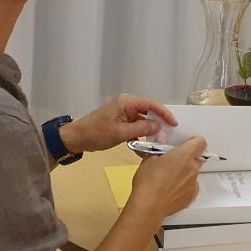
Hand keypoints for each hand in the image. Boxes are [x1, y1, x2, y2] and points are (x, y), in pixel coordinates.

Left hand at [61, 94, 177, 153]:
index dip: (164, 113)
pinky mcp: (121, 121)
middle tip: (169, 135)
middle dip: (159, 123)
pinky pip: (135, 126)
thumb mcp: (120, 133)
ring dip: (149, 131)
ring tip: (158, 142)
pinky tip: (144, 147)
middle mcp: (126, 104)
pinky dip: (140, 135)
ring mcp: (123, 113)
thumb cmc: (96, 133)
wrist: (76, 138)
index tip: (174, 124)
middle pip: (148, 111)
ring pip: (143, 120)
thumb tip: (159, 127)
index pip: (151, 104)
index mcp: (126, 102)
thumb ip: (141, 129)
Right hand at [128, 136, 205, 220]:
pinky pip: (191, 186)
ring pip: (193, 173)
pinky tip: (171, 188)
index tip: (187, 143)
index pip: (200, 142)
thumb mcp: (149, 159)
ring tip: (169, 177)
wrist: (149, 206)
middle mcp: (192, 168)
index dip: (194, 141)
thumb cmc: (148, 183)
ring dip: (185, 172)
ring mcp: (193, 183)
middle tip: (173, 160)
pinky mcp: (191, 196)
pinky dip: (184, 186)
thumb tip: (161, 138)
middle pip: (197, 158)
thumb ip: (158, 146)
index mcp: (184, 155)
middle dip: (187, 157)